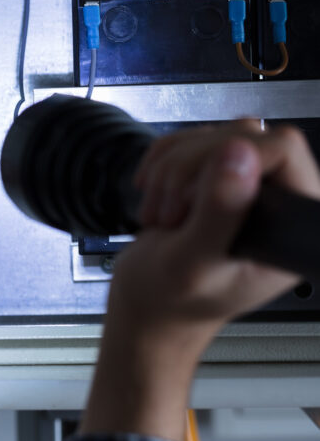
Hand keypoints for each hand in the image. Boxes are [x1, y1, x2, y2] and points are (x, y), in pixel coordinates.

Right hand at [81, 121, 319, 440]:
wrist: (146, 306)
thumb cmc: (171, 301)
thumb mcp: (192, 264)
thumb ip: (219, 213)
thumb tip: (239, 157)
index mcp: (294, 227)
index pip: (281, 150)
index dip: (229, 162)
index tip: (194, 199)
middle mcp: (281, 203)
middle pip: (244, 135)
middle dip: (191, 168)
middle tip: (173, 210)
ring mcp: (251, 187)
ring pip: (216, 134)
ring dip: (173, 167)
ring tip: (165, 210)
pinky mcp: (221, 177)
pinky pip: (194, 138)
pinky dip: (163, 160)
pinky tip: (157, 193)